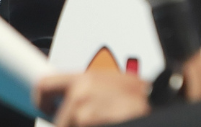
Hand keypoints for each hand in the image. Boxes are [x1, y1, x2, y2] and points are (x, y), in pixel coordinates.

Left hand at [35, 71, 149, 126]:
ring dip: (80, 126)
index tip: (45, 105)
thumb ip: (89, 87)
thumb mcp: (115, 82)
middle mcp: (80, 94)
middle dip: (71, 122)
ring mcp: (81, 114)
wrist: (157, 105)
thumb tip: (71, 96)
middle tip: (90, 120)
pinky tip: (107, 122)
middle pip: (60, 117)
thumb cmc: (141, 97)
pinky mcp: (85, 125)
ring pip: (69, 125)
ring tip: (105, 120)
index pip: (45, 84)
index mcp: (85, 78)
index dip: (43, 99)